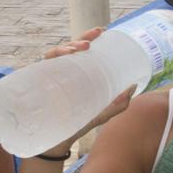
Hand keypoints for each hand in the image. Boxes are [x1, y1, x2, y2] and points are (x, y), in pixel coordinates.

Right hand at [44, 29, 137, 143]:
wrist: (58, 141)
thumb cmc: (78, 123)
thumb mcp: (102, 113)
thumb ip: (118, 103)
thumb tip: (133, 87)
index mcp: (76, 74)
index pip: (81, 50)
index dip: (89, 37)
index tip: (102, 31)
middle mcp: (61, 71)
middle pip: (69, 47)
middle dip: (82, 37)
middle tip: (96, 35)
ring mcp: (49, 75)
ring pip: (56, 52)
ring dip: (70, 45)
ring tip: (84, 47)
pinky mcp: (39, 81)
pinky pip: (44, 63)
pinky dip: (55, 55)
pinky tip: (66, 55)